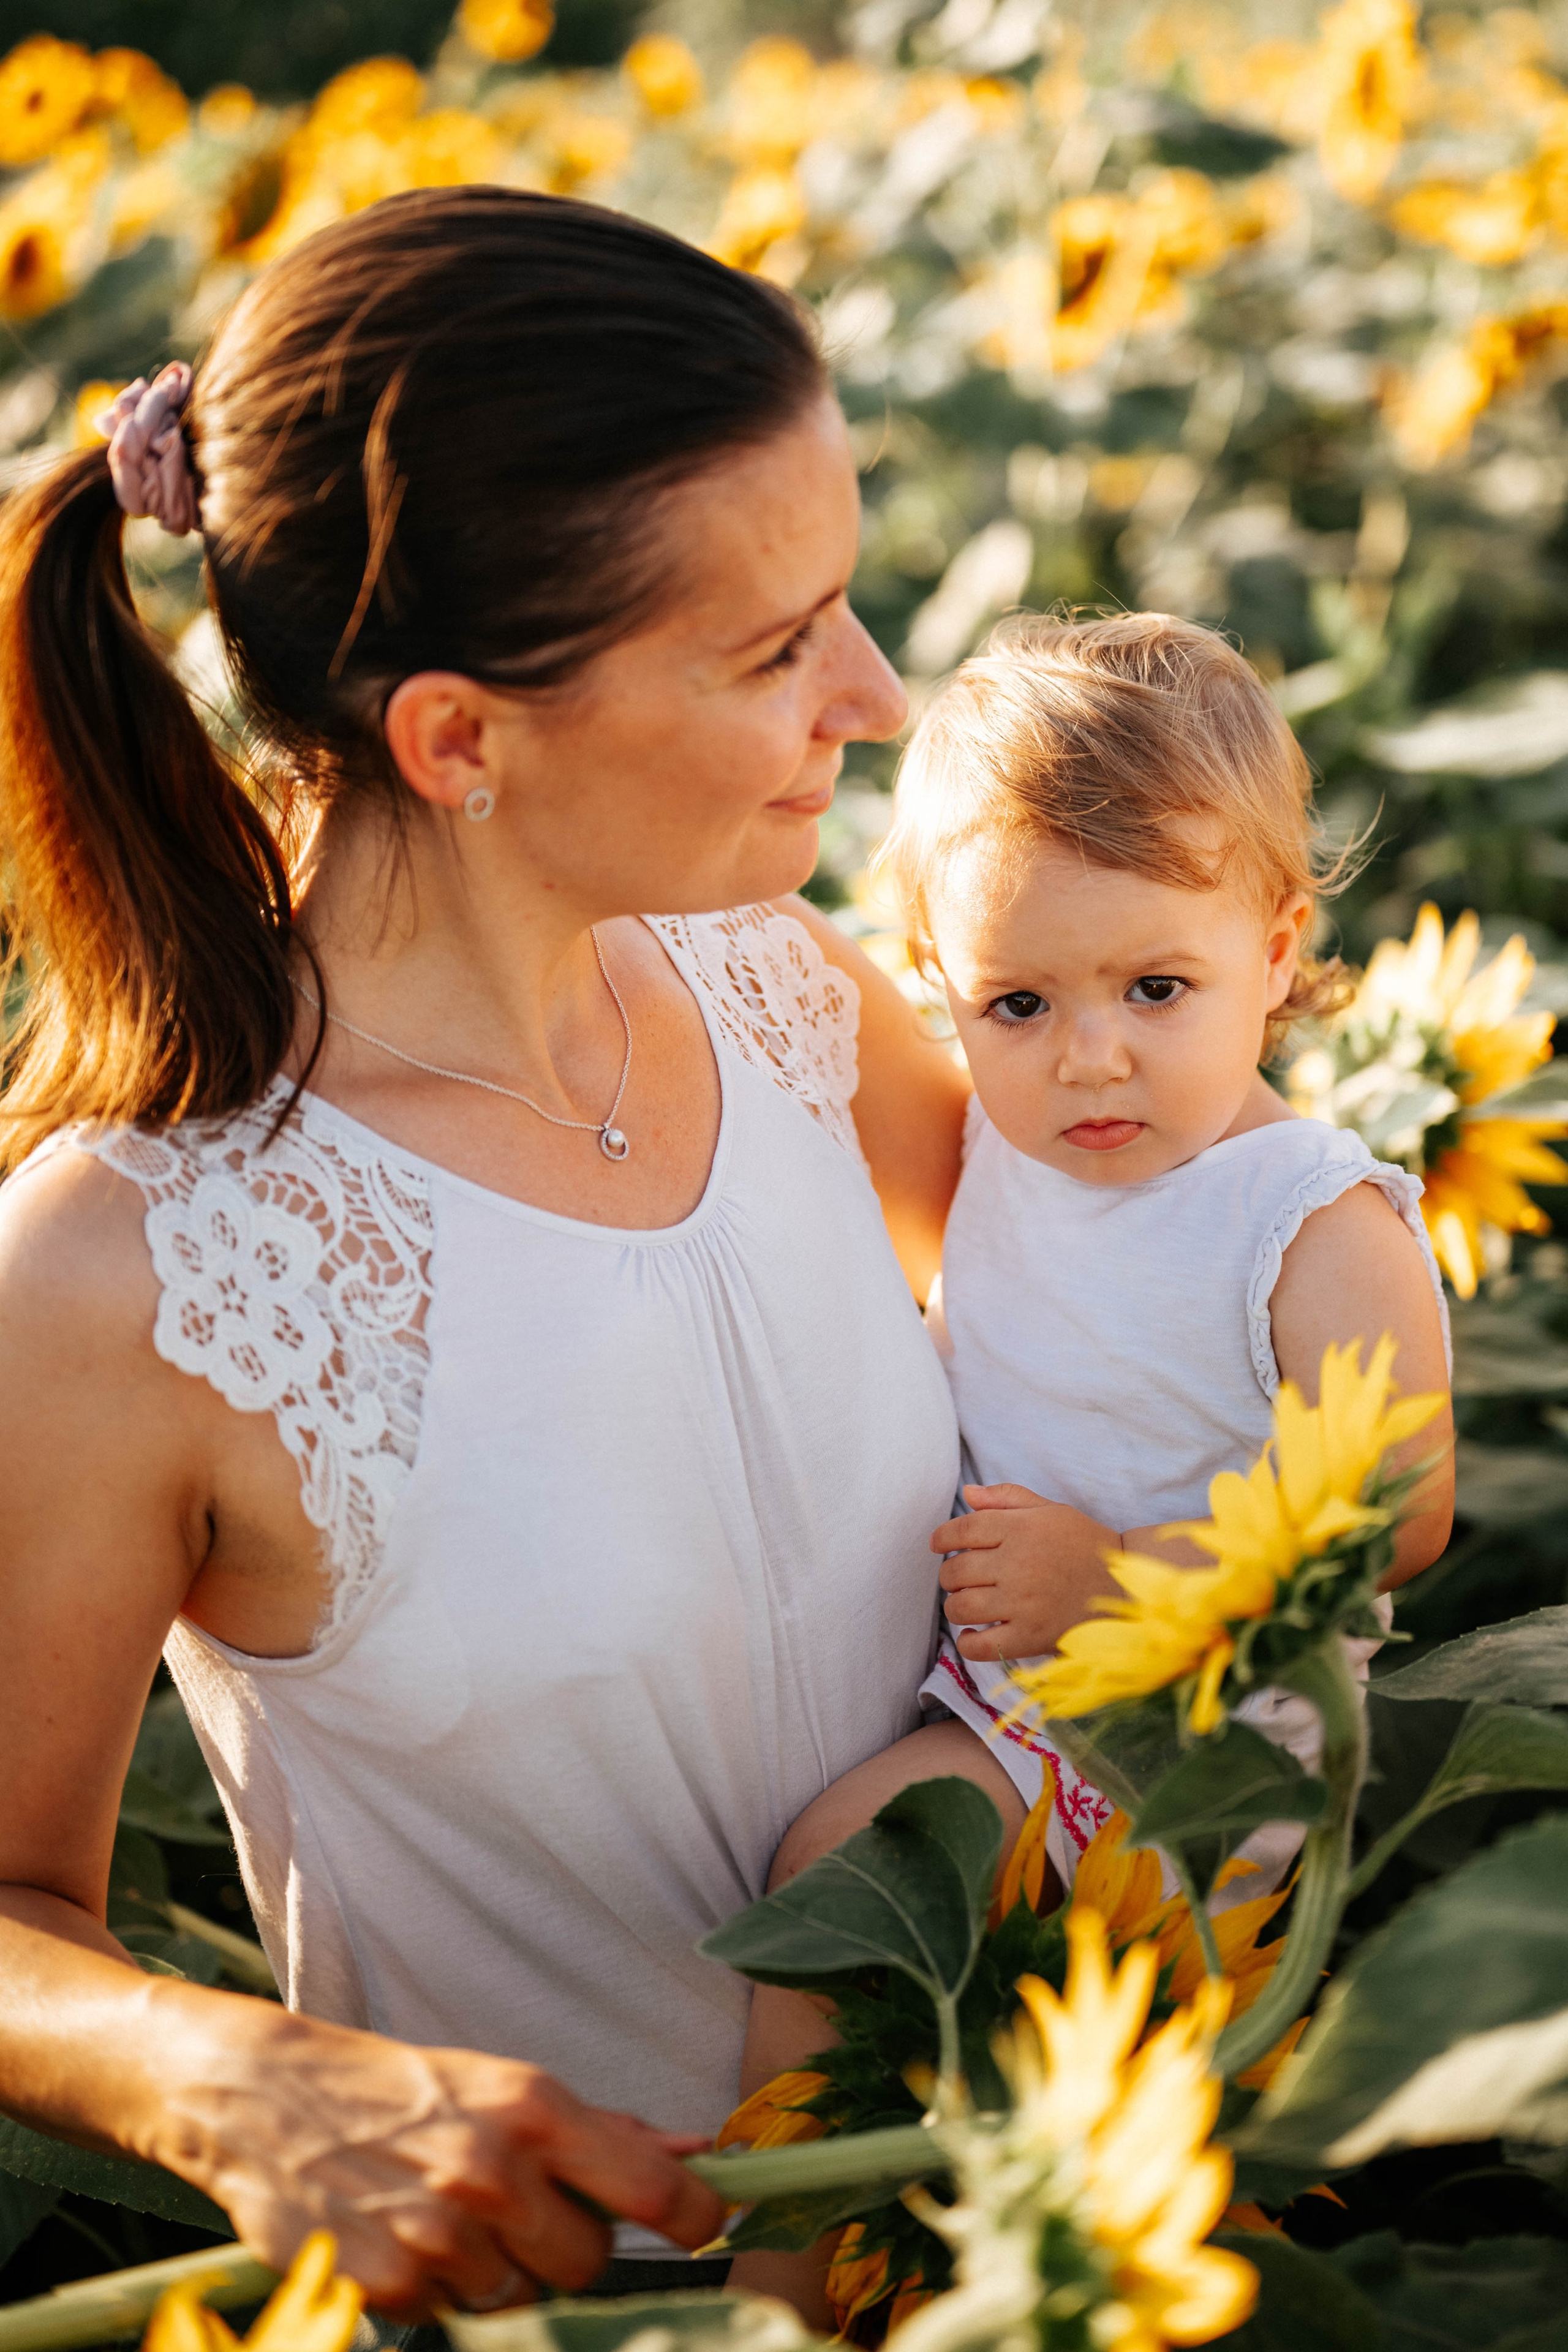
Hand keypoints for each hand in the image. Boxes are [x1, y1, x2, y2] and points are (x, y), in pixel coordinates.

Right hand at [147, 1995, 724, 2316]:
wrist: (269, 2098)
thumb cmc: (403, 2089)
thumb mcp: (506, 2087)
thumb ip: (604, 2132)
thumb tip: (698, 2151)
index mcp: (534, 2110)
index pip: (653, 2190)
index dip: (693, 2217)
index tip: (703, 2224)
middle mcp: (494, 2172)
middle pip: (587, 2263)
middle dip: (566, 2247)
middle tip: (520, 2211)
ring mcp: (439, 2234)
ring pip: (516, 2297)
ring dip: (494, 2269)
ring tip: (446, 2214)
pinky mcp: (387, 2285)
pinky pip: (447, 2317)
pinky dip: (434, 2291)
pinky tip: (403, 2238)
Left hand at [933, 1484, 1121, 1662]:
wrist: (1127, 1588)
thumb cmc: (1086, 1545)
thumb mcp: (1051, 1511)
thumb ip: (1007, 1498)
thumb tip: (966, 1493)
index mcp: (1021, 1528)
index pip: (963, 1530)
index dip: (943, 1537)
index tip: (938, 1544)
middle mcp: (1017, 1564)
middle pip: (956, 1570)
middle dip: (949, 1575)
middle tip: (960, 1578)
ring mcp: (1023, 1603)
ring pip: (962, 1607)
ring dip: (955, 1607)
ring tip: (967, 1604)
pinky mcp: (1031, 1637)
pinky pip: (981, 1645)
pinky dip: (968, 1643)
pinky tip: (973, 1634)